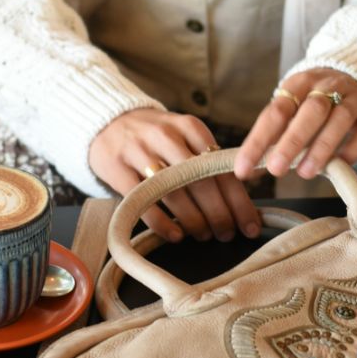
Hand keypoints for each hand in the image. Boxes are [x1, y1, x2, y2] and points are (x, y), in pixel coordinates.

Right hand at [89, 109, 260, 242]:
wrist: (107, 122)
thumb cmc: (156, 139)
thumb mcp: (185, 138)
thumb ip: (209, 162)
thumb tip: (241, 202)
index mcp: (190, 128)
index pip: (221, 168)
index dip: (239, 201)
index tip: (250, 225)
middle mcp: (166, 137)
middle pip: (201, 181)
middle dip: (219, 214)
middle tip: (227, 234)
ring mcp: (139, 151)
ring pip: (175, 192)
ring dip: (194, 220)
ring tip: (204, 235)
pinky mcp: (117, 168)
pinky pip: (144, 201)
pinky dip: (163, 223)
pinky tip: (176, 235)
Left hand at [234, 69, 356, 180]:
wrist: (355, 78)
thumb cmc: (313, 103)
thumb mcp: (291, 110)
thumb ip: (273, 135)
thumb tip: (248, 168)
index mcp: (299, 83)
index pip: (276, 111)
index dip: (259, 140)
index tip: (244, 169)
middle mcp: (328, 85)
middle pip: (311, 110)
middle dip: (292, 141)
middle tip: (276, 169)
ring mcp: (354, 97)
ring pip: (341, 118)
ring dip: (322, 147)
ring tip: (305, 173)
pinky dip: (354, 147)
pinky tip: (341, 164)